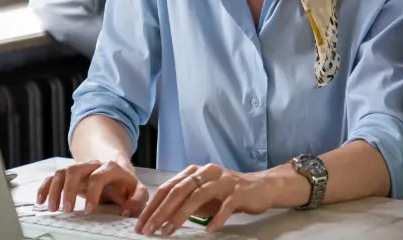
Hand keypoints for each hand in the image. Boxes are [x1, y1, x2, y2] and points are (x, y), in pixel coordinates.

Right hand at [35, 159, 147, 215]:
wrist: (117, 170)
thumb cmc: (125, 184)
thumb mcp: (137, 191)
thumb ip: (137, 200)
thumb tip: (126, 211)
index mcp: (111, 168)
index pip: (98, 176)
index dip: (93, 193)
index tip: (88, 210)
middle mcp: (93, 165)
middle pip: (75, 170)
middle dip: (68, 190)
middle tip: (66, 209)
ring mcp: (80, 168)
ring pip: (62, 172)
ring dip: (54, 189)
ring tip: (53, 208)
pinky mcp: (69, 174)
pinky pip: (53, 176)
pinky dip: (45, 187)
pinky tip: (41, 200)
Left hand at [135, 163, 274, 234]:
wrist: (261, 188)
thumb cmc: (227, 194)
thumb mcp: (202, 196)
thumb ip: (184, 201)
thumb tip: (158, 217)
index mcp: (195, 172)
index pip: (169, 187)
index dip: (153, 206)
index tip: (141, 223)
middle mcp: (207, 172)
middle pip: (180, 190)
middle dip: (162, 211)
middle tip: (150, 229)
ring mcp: (223, 181)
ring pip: (198, 196)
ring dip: (181, 214)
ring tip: (169, 231)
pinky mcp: (239, 191)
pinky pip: (226, 205)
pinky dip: (217, 218)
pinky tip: (210, 229)